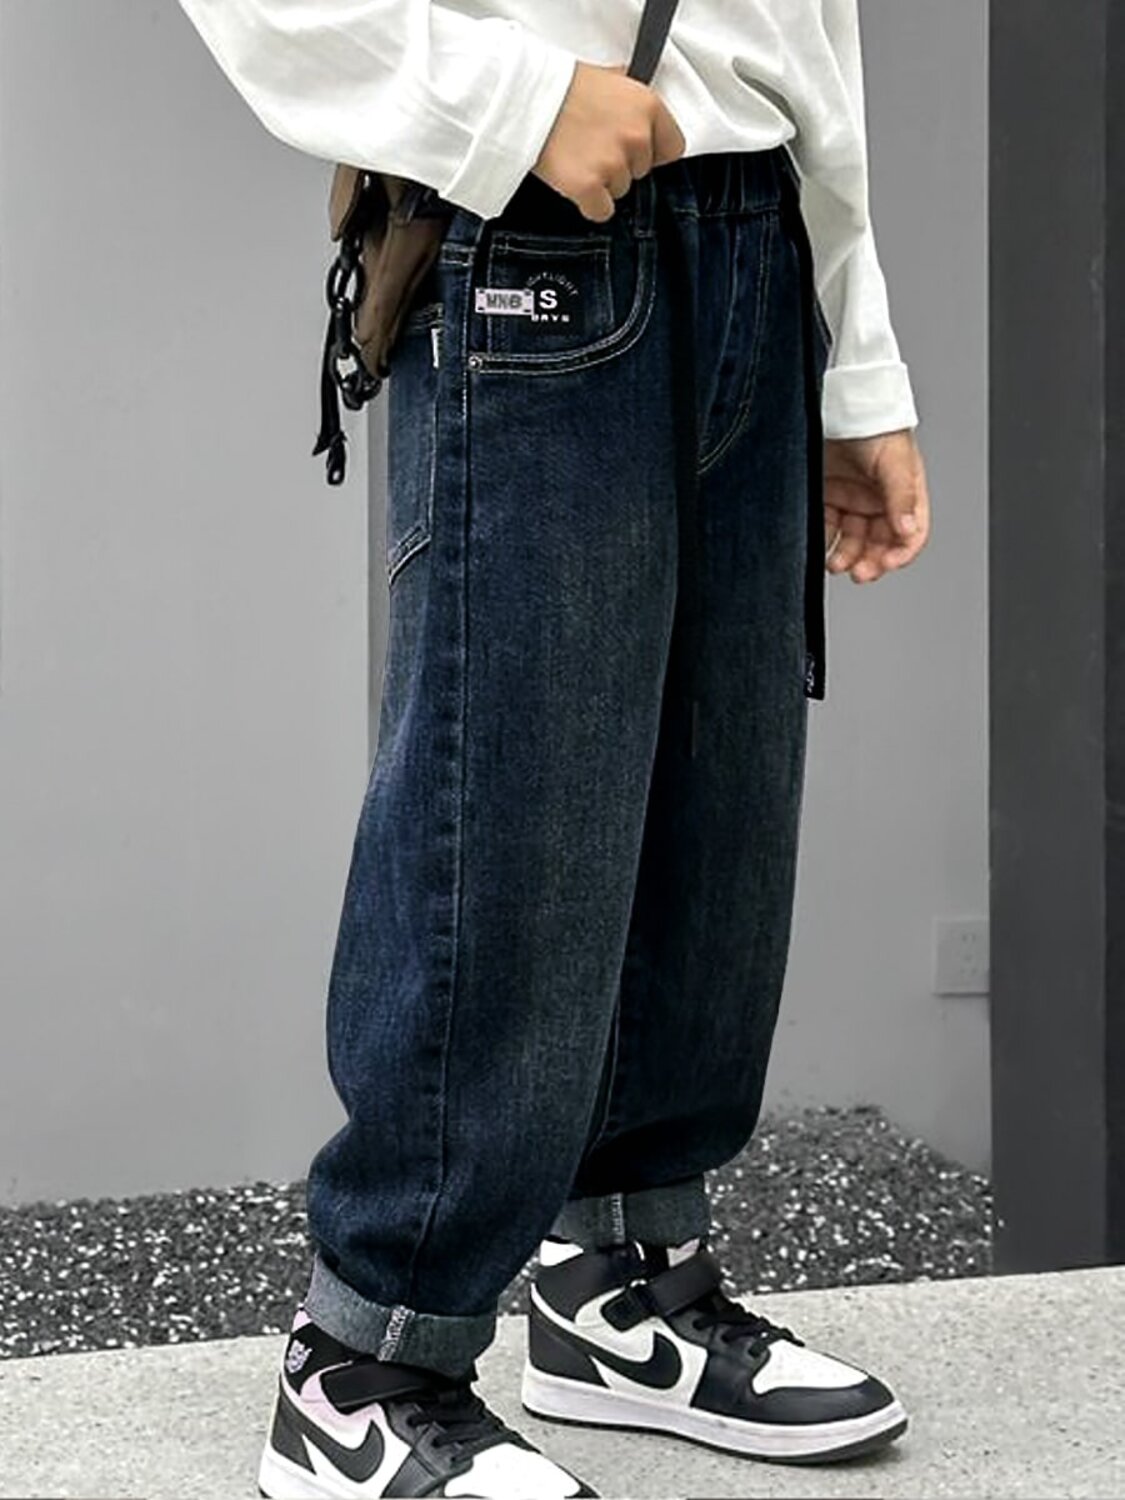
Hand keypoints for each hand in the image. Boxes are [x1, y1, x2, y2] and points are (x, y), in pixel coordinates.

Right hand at [532, 60, 685, 221]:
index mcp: (648, 105)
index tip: (634, 151)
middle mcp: (636, 136)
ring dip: (602, 182)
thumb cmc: (562, 86)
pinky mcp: (590, 187)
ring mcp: (613, 163)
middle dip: (621, 165)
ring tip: (578, 158)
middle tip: (593, 148)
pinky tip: (574, 181)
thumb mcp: (609, 78)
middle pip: (642, 172)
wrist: (525, 99)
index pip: (672, 148)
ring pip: (620, 191)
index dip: (653, 153)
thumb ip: (631, 101)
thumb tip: (640, 112)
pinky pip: (601, 211)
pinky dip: (588, 203)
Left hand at [823, 428, 930, 582]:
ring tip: (835, 563)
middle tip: (859, 573)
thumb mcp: (894, 460)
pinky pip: (826, 527)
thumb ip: (901, 496)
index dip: (900, 552)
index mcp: (904, 493)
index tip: (886, 564)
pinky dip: (823, 541)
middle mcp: (879, 500)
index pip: (910, 533)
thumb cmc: (874, 422)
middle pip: (880, 543)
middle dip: (871, 561)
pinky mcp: (827, 495)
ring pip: (852, 541)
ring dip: (846, 557)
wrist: (838, 400)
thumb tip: (906, 529)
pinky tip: (818, 550)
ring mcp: (852, 499)